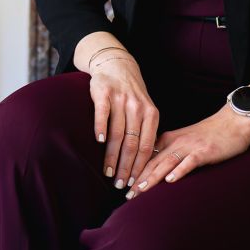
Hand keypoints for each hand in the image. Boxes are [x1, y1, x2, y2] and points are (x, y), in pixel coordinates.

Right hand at [86, 47, 159, 189]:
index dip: (140, 167)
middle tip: (119, 184)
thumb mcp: (144, 110)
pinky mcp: (104, 93)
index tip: (134, 183)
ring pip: (117, 133)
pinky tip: (98, 142)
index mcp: (151, 114)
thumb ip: (145, 131)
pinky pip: (103, 113)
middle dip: (126, 167)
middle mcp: (138, 107)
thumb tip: (145, 164)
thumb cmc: (130, 94)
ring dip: (111, 155)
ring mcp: (121, 100)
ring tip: (107, 172)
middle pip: (132, 144)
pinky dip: (100, 127)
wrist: (117, 65)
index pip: (147, 146)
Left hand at [126, 106, 249, 198]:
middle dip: (138, 178)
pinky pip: (190, 162)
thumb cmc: (210, 134)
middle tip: (126, 193)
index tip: (122, 184)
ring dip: (152, 177)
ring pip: (166, 162)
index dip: (134, 170)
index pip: (146, 156)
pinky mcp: (205, 152)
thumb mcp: (184, 140)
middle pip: (152, 161)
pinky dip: (179, 171)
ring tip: (140, 189)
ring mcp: (190, 147)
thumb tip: (153, 166)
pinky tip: (170, 180)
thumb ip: (169, 150)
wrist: (234, 122)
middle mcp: (176, 142)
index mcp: (169, 139)